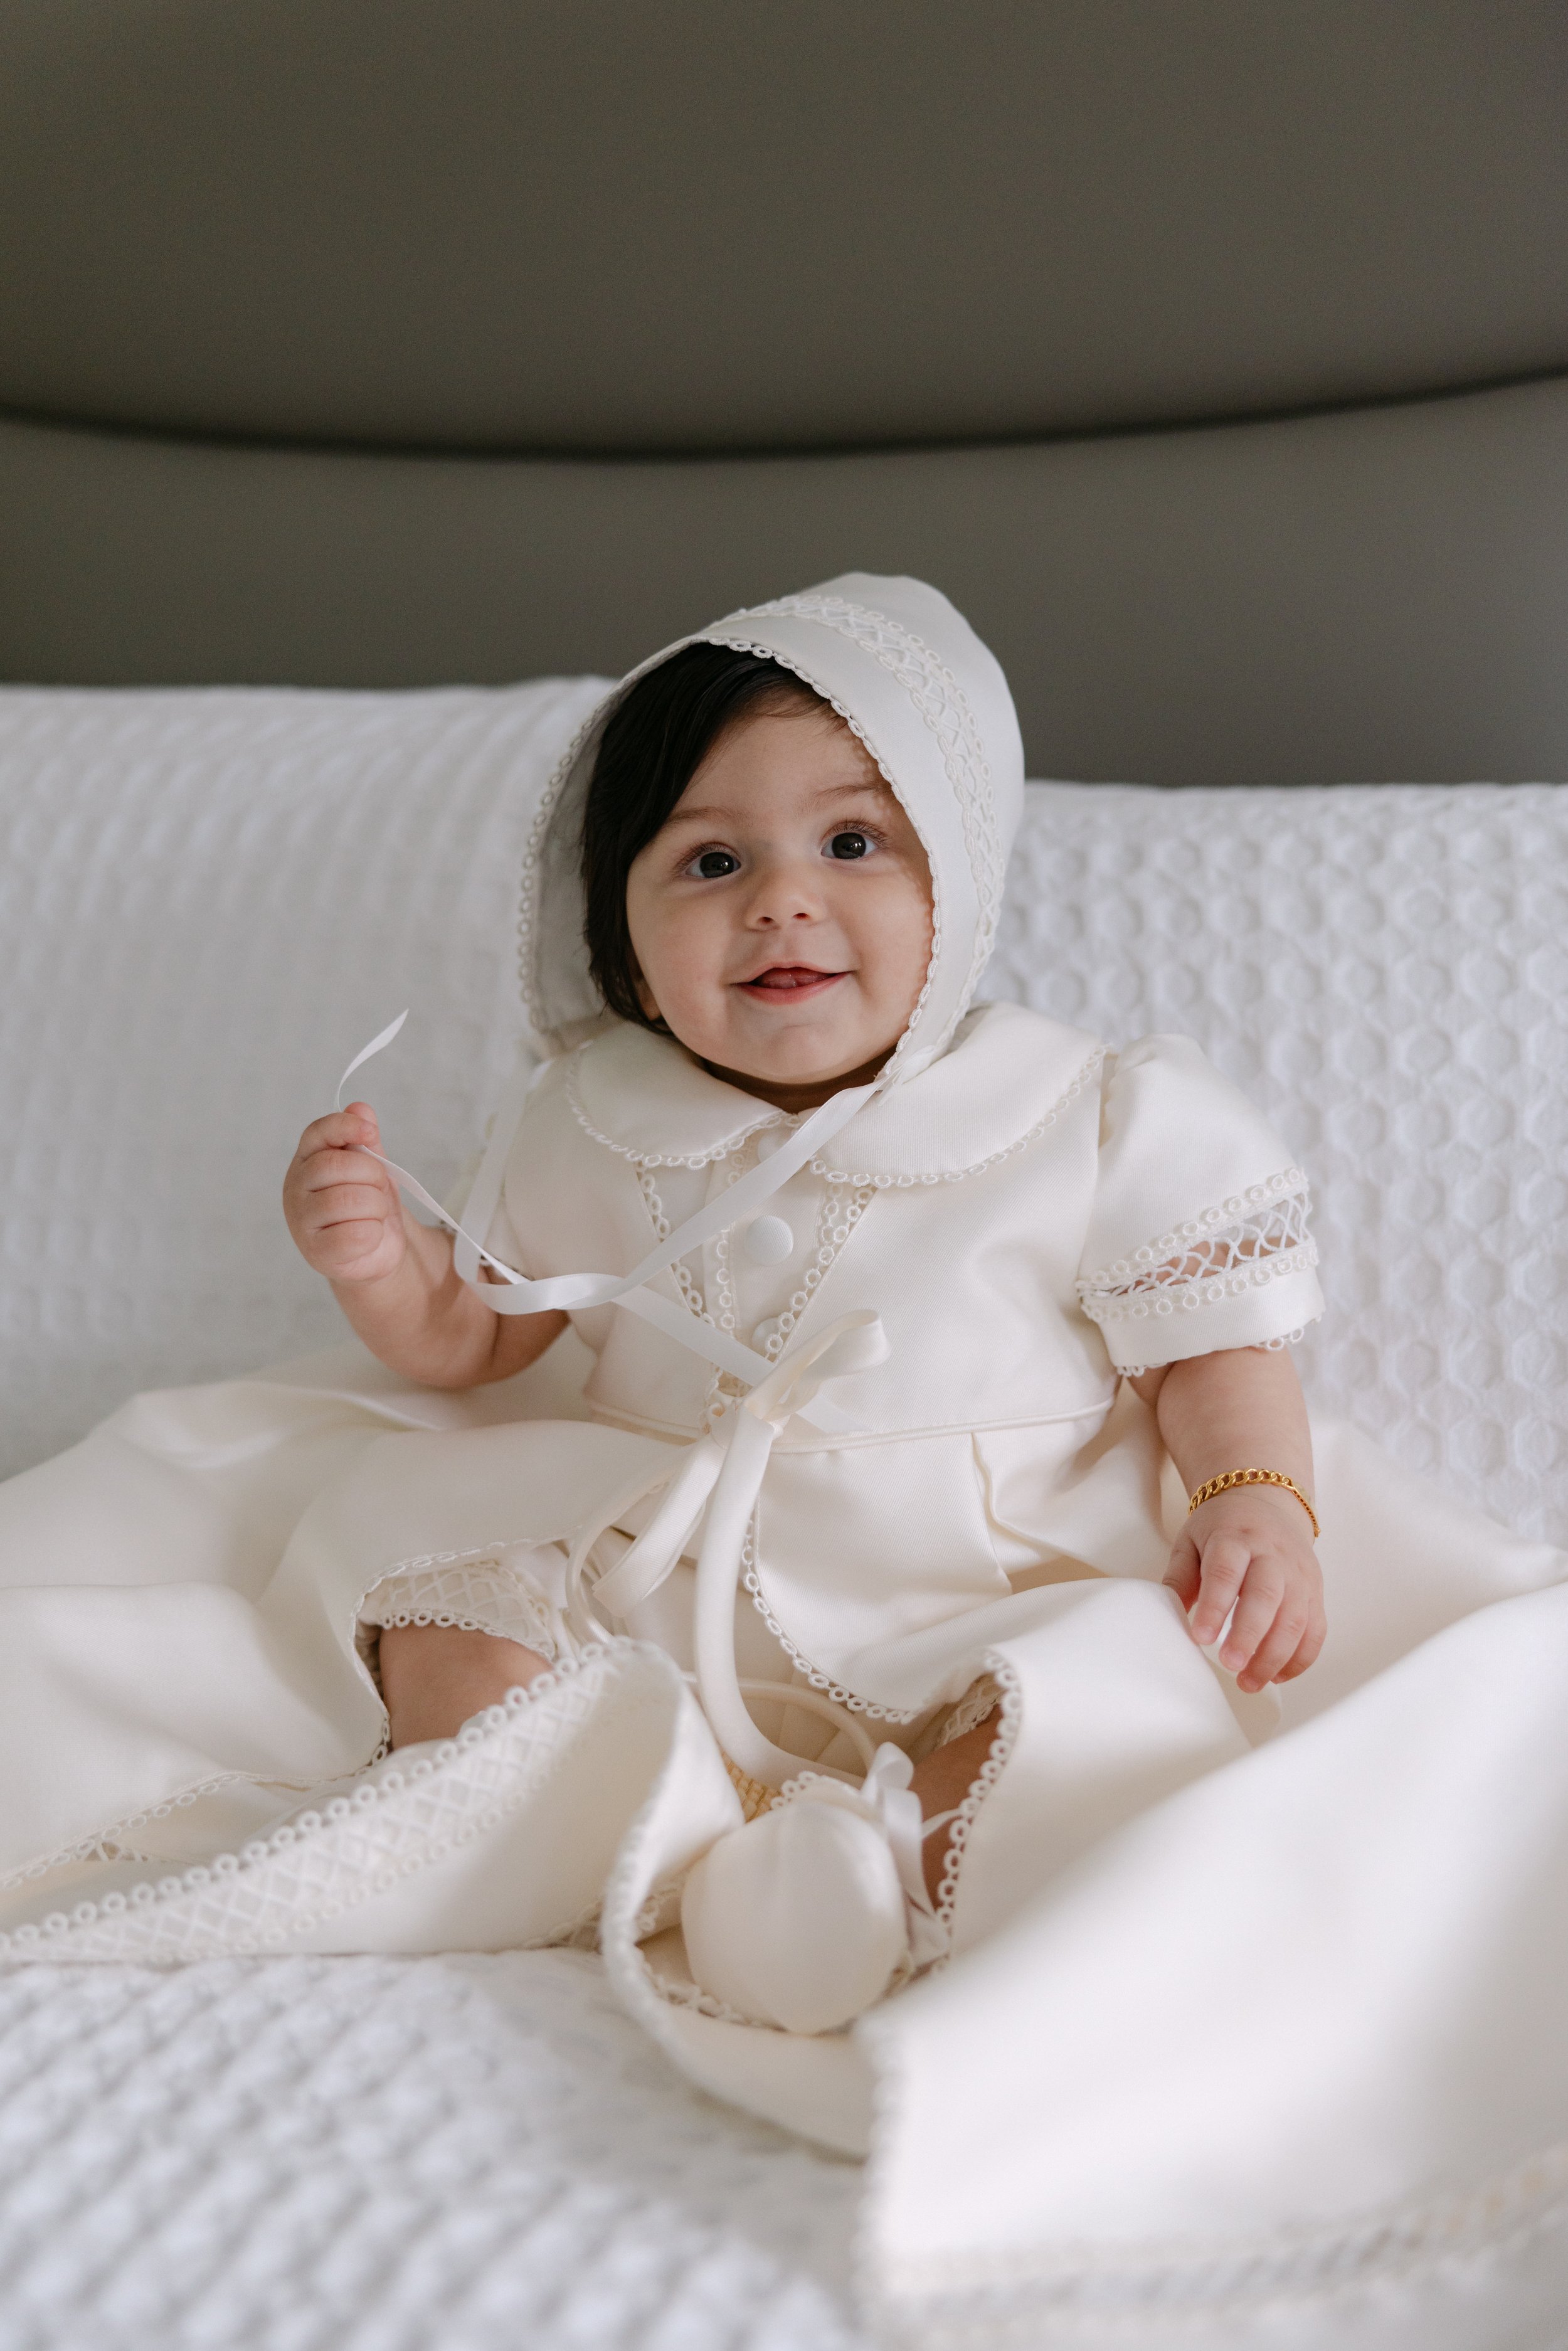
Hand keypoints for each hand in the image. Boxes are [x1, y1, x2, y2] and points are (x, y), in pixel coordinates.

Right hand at [283, 1101, 408, 1284]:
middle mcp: (295, 1187)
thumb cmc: (368, 1205)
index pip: (318, 1133)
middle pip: (336, 1165)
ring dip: (376, 1207)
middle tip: (379, 1189)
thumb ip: (364, 1139)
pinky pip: (355, 1234)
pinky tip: (369, 1236)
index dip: (345, 1126)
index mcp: (307, 1159)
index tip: (370, 1132)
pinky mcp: (316, 1251)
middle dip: (372, 1175)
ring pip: (348, 1200)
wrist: (376, 1251)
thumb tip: (360, 1108)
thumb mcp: (372, 1167)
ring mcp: (301, 1220)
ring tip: (374, 1214)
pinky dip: (373, 1234)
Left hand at [1161, 1487, 1324, 1692]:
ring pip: (1295, 1618)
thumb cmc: (1222, 1528)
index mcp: (1234, 1538)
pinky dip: (1300, 1658)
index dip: (1215, 1607)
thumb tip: (1171, 1618)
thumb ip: (1180, 1578)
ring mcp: (1299, 1573)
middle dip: (1249, 1635)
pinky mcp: (1316, 1590)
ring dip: (1274, 1656)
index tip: (1200, 1638)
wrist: (1265, 1500)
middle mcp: (1272, 1554)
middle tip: (1230, 1665)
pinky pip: (1316, 1629)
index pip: (1226, 1573)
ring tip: (1248, 1682)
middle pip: (1266, 1596)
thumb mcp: (1191, 1541)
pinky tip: (1277, 1675)